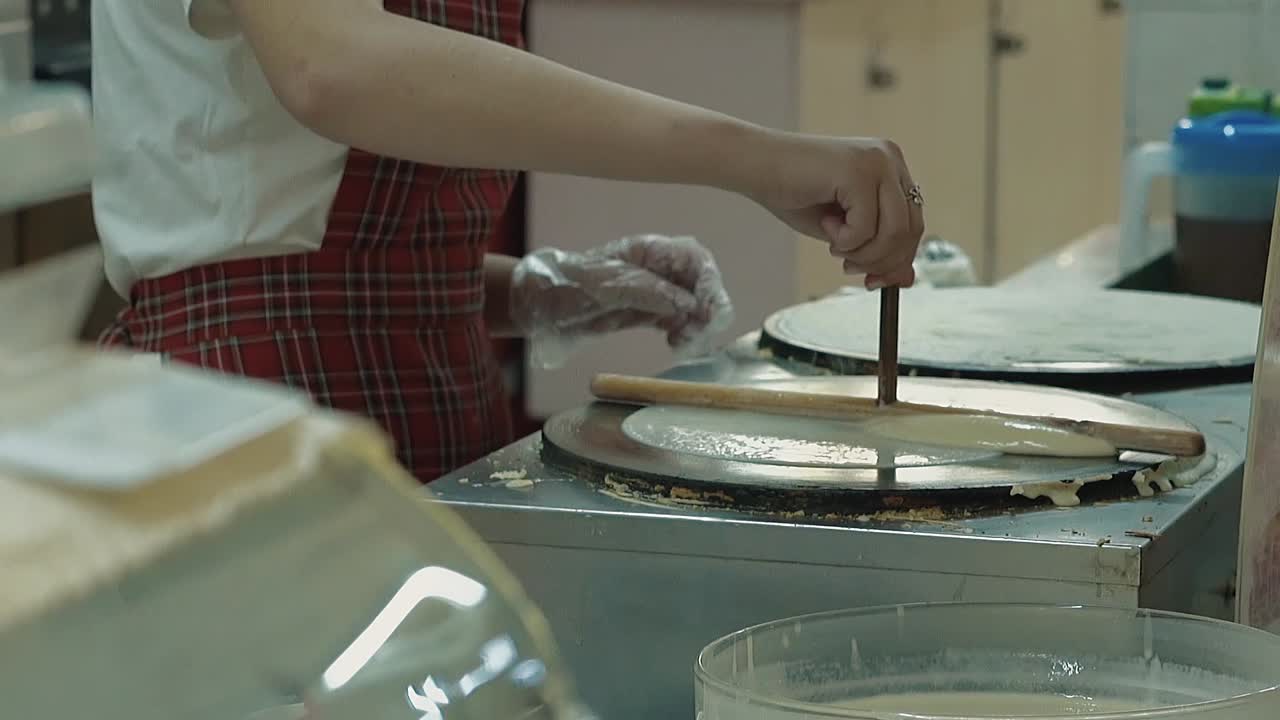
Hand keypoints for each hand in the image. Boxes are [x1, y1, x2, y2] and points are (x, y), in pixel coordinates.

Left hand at [510, 235, 734, 368]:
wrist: (543, 305)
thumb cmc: (571, 287)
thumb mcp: (608, 287)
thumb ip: (649, 292)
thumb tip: (688, 304)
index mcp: (649, 251)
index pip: (695, 258)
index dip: (709, 282)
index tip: (708, 310)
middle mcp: (658, 268)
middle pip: (700, 282)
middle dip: (707, 306)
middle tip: (699, 332)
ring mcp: (654, 291)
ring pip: (692, 304)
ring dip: (697, 323)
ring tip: (683, 342)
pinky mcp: (647, 312)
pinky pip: (678, 319)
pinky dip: (683, 331)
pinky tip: (675, 343)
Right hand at [745, 134, 924, 288]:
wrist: (754, 165)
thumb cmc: (792, 192)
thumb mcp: (842, 229)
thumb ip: (875, 248)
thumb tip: (906, 279)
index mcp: (890, 166)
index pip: (914, 222)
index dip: (897, 258)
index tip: (874, 279)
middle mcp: (890, 158)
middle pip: (911, 229)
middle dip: (880, 261)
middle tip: (849, 267)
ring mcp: (877, 162)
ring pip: (895, 232)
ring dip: (862, 252)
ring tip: (834, 244)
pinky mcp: (859, 171)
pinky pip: (867, 228)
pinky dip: (845, 240)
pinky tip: (825, 224)